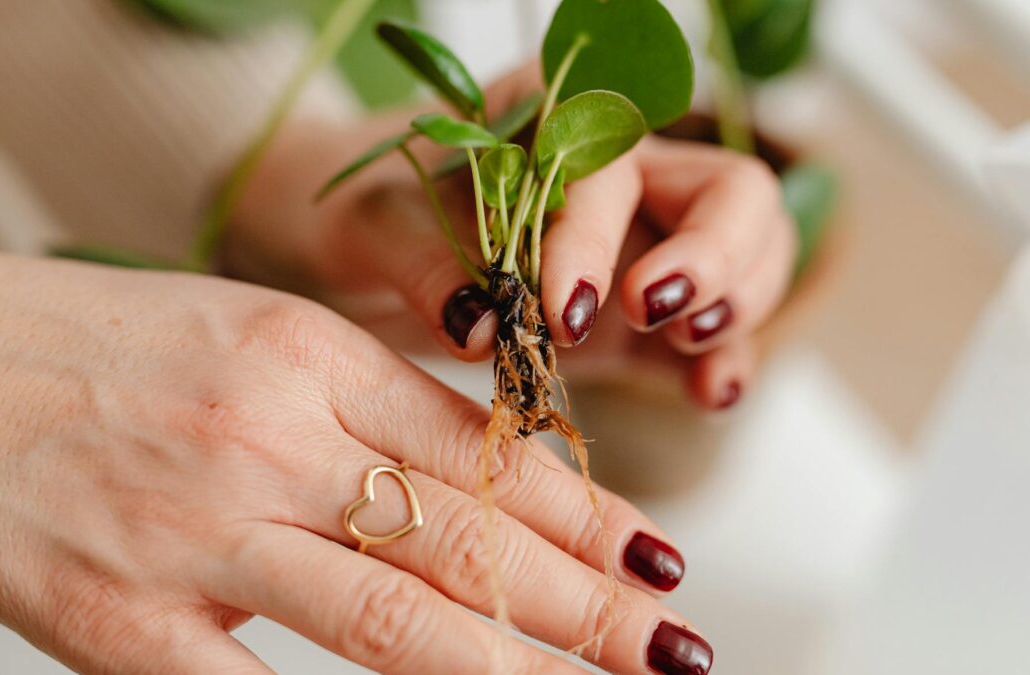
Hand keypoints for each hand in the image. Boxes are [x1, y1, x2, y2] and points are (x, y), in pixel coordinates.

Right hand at [0, 246, 711, 673]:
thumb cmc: (105, 345)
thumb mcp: (255, 338)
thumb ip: (370, 401)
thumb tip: (488, 464)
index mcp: (304, 359)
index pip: (480, 451)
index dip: (583, 509)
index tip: (655, 555)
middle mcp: (265, 441)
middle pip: (462, 538)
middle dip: (588, 602)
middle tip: (675, 645)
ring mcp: (194, 535)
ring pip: (393, 619)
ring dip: (519, 670)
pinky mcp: (117, 623)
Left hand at [227, 65, 795, 411]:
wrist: (364, 247)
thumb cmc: (369, 207)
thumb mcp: (372, 222)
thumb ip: (422, 260)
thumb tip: (480, 326)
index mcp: (557, 126)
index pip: (616, 167)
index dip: (599, 237)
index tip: (563, 311)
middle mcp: (620, 180)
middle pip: (729, 193)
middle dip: (713, 255)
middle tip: (662, 313)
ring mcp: (641, 247)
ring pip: (748, 253)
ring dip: (739, 304)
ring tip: (697, 354)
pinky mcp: (638, 317)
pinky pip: (706, 333)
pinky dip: (722, 360)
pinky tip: (712, 394)